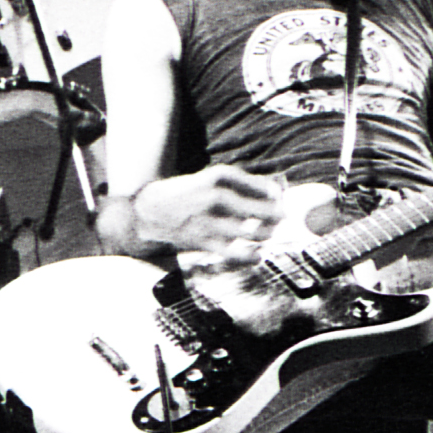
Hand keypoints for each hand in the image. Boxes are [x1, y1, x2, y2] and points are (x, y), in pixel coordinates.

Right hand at [131, 165, 281, 259]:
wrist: (150, 212)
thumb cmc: (184, 194)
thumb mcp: (206, 178)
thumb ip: (234, 183)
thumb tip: (270, 189)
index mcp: (214, 177)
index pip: (251, 183)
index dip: (269, 190)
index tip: (279, 195)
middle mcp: (213, 197)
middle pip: (254, 208)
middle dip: (273, 214)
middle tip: (282, 217)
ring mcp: (208, 221)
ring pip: (248, 231)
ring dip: (265, 234)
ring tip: (269, 233)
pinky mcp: (203, 241)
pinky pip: (232, 252)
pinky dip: (248, 256)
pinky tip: (257, 254)